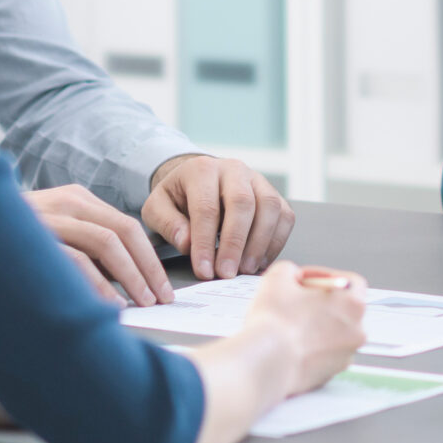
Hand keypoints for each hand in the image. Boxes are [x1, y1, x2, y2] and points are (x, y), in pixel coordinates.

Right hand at [29, 184, 170, 305]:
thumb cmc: (15, 244)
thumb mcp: (57, 237)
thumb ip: (88, 250)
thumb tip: (127, 282)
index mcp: (78, 200)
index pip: (126, 226)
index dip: (149, 258)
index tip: (162, 286)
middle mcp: (69, 202)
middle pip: (124, 230)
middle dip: (149, 266)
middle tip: (163, 297)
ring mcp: (53, 216)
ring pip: (107, 242)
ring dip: (132, 275)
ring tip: (145, 302)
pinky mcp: (36, 237)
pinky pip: (78, 260)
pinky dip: (99, 283)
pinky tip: (111, 303)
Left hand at [145, 154, 295, 281]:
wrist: (199, 181)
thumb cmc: (178, 198)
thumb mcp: (157, 208)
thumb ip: (167, 224)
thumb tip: (188, 244)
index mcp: (202, 169)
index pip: (206, 208)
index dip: (206, 242)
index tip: (203, 270)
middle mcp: (234, 169)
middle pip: (243, 203)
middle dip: (235, 243)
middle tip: (227, 273)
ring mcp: (258, 180)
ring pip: (270, 207)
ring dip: (260, 243)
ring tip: (245, 269)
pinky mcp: (275, 194)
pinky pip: (285, 216)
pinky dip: (276, 242)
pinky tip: (260, 261)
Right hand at [184, 263, 370, 442]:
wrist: (266, 363)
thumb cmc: (275, 321)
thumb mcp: (278, 276)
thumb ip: (292, 271)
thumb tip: (293, 277)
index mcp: (353, 303)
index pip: (348, 281)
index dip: (323, 277)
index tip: (303, 280)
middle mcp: (357, 331)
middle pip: (342, 308)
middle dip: (319, 302)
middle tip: (295, 300)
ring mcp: (345, 355)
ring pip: (333, 333)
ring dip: (315, 325)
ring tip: (289, 323)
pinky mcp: (330, 374)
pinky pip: (323, 354)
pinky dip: (310, 347)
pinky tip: (290, 343)